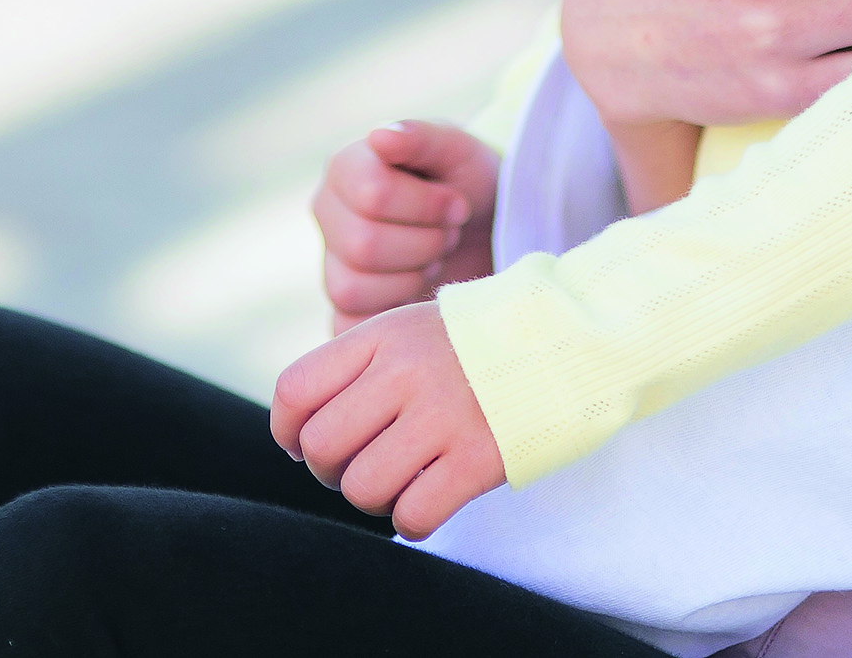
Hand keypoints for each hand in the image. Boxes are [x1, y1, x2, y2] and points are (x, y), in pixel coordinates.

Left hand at [270, 302, 506, 537]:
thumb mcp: (408, 331)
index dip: (287, 431)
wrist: (564, 342)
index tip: (304, 445)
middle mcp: (407, 371)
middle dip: (330, 471)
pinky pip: (413, 516)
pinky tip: (431, 498)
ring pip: (362, 489)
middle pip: (321, 447)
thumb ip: (354, 369)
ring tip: (400, 482)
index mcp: (383, 336)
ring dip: (373, 499)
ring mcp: (444, 415)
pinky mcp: (479, 459)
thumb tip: (297, 440)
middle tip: (361, 466)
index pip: (295, 390)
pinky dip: (413, 520)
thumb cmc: (472, 347)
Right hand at [312, 120, 496, 328]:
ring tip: (435, 257)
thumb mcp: (457, 149)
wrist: (482, 225)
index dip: (426, 206)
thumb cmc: (465, 180)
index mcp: (345, 166)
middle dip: (425, 243)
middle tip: (450, 233)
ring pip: (352, 289)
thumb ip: (420, 138)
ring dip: (411, 277)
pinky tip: (420, 291)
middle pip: (364, 246)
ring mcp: (330, 261)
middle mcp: (327, 213)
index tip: (458, 205)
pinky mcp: (343, 305)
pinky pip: (347, 324)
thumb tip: (379, 136)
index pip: (372, 195)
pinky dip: (390, 313)